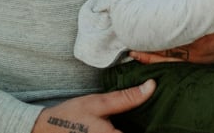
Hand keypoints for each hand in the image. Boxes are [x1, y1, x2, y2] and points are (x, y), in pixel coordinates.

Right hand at [32, 80, 154, 132]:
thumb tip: (152, 86)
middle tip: (161, 114)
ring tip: (150, 117)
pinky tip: (134, 122)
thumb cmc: (71, 116)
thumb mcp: (99, 103)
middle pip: (141, 132)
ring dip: (140, 127)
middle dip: (151, 126)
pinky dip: (129, 128)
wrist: (44, 130)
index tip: (169, 117)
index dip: (159, 127)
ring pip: (131, 132)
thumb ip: (126, 98)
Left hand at [129, 0, 213, 64]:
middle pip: (167, 47)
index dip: (152, 27)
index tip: (136, 21)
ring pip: (172, 59)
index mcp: (202, 25)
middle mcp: (200, 44)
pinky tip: (153, 59)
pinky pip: (182, 63)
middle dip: (147, 44)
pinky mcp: (206, 60)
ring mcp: (203, 56)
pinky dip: (166, 61)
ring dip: (153, 56)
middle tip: (128, 38)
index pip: (171, 29)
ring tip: (135, 52)